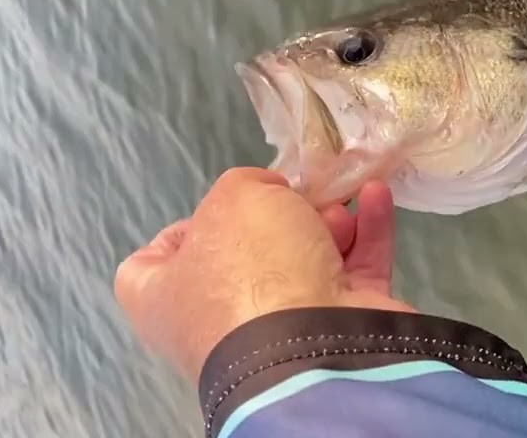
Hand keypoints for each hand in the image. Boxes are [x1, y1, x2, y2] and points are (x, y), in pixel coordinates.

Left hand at [114, 167, 415, 381]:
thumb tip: (272, 197)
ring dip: (328, 219)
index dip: (180, 230)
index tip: (213, 208)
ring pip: (306, 259)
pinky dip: (366, 232)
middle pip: (247, 253)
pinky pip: (353, 270)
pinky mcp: (337, 325)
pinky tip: (376, 198)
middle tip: (299, 193)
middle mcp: (220, 319)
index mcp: (168, 299)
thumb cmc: (252, 272)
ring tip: (343, 196)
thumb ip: (248, 183)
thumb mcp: (235, 197)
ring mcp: (282, 326)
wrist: (316, 343)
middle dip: (279, 216)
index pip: (150, 265)